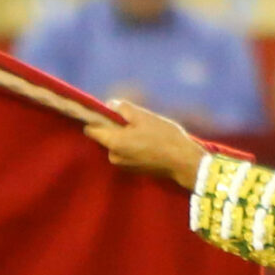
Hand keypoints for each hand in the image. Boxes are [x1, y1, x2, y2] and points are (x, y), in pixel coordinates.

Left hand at [86, 100, 207, 188]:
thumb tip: (110, 105)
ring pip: (117, 145)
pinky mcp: (133, 170)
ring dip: (125, 137)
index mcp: (113, 142)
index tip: (104, 112)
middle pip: (105, 137)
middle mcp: (113, 156)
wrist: (183, 162)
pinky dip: (132, 147)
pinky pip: (126, 153)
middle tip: (133, 120)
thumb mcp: (143, 116)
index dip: (95, 119)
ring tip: (144, 131)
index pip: (90, 130)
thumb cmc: (163, 136)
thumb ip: (122, 109)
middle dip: (114, 128)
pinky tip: (148, 142)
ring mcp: (123, 165)